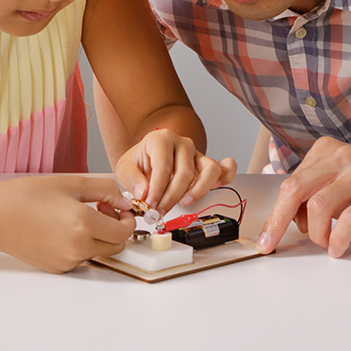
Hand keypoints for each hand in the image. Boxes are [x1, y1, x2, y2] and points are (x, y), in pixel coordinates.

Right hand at [0, 176, 135, 272]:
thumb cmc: (27, 196)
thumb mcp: (71, 183)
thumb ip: (105, 189)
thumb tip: (124, 201)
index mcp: (84, 224)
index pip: (124, 232)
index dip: (126, 218)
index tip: (117, 208)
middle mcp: (78, 248)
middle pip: (116, 246)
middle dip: (116, 229)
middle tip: (101, 210)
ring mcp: (67, 261)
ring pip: (99, 252)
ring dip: (98, 237)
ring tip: (77, 217)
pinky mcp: (57, 268)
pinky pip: (80, 258)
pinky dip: (81, 245)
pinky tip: (63, 229)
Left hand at [114, 128, 236, 214]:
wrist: (148, 158)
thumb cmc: (140, 162)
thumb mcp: (125, 168)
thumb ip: (132, 180)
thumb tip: (144, 193)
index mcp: (161, 139)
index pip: (163, 166)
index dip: (157, 189)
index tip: (150, 204)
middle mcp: (182, 143)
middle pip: (185, 172)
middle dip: (172, 196)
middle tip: (160, 210)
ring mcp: (197, 153)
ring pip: (209, 170)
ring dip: (197, 191)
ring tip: (184, 203)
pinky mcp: (207, 164)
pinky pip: (225, 168)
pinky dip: (225, 178)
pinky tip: (216, 188)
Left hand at [255, 137, 350, 257]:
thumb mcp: (340, 184)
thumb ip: (314, 193)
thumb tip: (287, 218)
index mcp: (327, 151)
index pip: (291, 182)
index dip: (277, 212)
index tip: (267, 236)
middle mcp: (342, 157)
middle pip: (296, 189)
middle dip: (278, 221)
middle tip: (269, 244)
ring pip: (318, 205)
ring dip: (316, 233)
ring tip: (325, 243)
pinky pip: (348, 220)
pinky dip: (338, 239)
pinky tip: (338, 248)